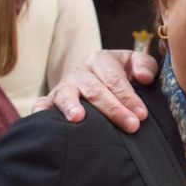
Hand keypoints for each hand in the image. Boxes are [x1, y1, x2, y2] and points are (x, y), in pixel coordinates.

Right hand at [31, 49, 157, 129]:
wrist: (98, 78)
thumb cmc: (121, 75)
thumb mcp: (135, 64)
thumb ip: (145, 65)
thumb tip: (143, 77)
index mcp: (101, 60)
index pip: (115, 79)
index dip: (129, 97)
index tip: (142, 115)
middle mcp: (81, 72)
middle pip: (95, 90)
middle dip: (113, 109)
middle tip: (131, 125)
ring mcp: (64, 86)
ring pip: (66, 95)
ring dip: (72, 106)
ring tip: (78, 118)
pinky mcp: (50, 100)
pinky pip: (42, 104)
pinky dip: (41, 112)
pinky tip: (44, 122)